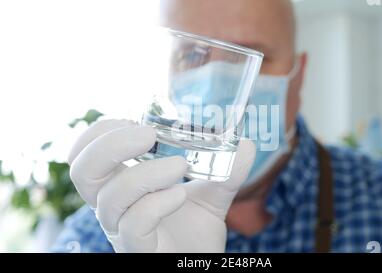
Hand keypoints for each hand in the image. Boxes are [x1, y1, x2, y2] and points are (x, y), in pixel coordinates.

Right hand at [68, 119, 254, 251]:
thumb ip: (226, 167)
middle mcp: (113, 207)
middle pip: (82, 172)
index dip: (99, 132)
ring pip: (110, 198)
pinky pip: (134, 224)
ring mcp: (122, 230)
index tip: (133, 120)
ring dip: (146, 173)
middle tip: (149, 134)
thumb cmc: (195, 228)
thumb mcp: (212, 190)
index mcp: (119, 185)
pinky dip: (157, 202)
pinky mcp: (137, 250)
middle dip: (111, 144)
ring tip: (180, 166)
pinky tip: (181, 194)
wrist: (199, 262)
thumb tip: (245, 143)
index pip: (85, 155)